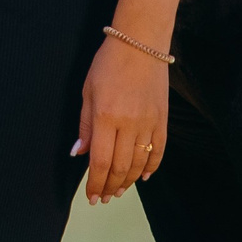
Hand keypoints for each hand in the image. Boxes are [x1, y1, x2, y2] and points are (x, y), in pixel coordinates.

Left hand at [73, 34, 169, 202]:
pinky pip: (158, 150)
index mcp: (105, 117)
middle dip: (110, 186)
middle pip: (119, 167)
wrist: (140, 43)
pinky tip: (143, 176)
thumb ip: (85, 125)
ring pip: (139, 163)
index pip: (99, 162)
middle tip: (104, 197)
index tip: (91, 197)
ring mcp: (148, 123)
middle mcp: (128, 124)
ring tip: (119, 190)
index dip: (95, 183)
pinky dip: (151, 166)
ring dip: (128, 181)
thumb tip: (78, 154)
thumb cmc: (108, 64)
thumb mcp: (87, 91)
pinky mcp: (163, 120)